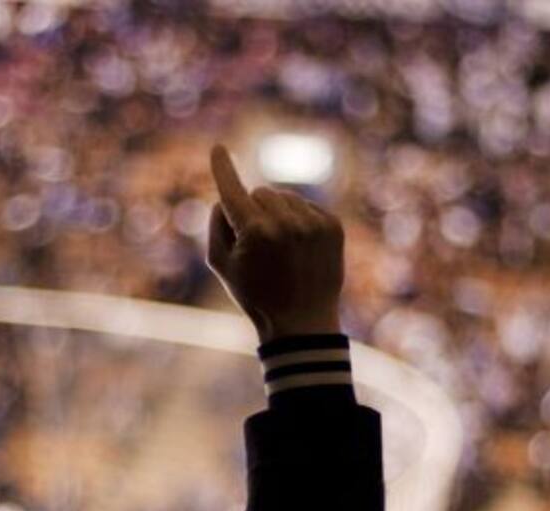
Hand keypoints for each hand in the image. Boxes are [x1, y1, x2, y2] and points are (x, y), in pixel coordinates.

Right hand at [207, 144, 344, 341]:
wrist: (302, 323)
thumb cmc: (255, 296)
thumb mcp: (222, 266)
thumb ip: (216, 226)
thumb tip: (226, 198)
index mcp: (255, 231)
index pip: (234, 190)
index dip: (223, 169)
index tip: (218, 148)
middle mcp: (285, 221)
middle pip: (260, 192)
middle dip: (254, 211)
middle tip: (257, 245)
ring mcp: (312, 222)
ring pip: (285, 197)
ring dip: (278, 214)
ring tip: (281, 250)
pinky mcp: (333, 226)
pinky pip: (308, 207)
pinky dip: (299, 221)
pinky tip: (299, 249)